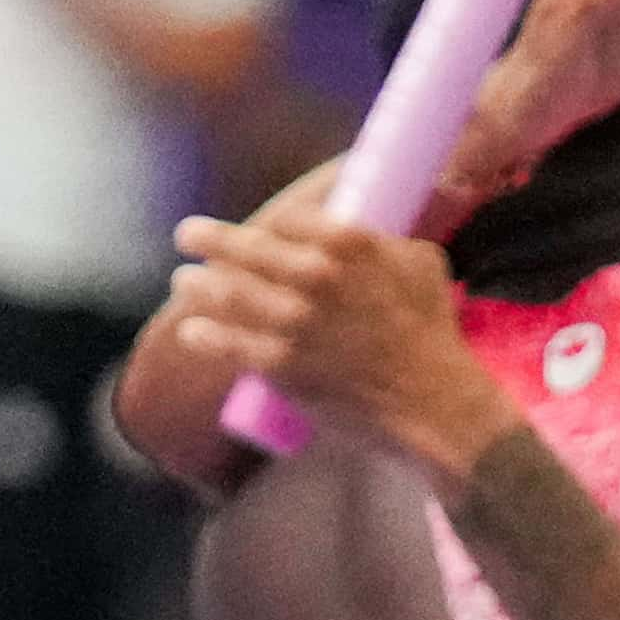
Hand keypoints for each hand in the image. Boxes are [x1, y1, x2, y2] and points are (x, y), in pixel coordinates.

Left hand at [169, 206, 523, 482]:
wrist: (434, 399)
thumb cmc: (434, 331)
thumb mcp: (424, 264)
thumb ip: (388, 240)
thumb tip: (374, 230)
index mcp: (349, 242)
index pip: (286, 219)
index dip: (267, 224)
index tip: (259, 230)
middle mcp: (314, 275)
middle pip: (242, 247)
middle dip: (206, 237)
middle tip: (188, 234)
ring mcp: (292, 320)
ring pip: (224, 292)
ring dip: (196, 285)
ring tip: (185, 282)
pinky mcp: (281, 363)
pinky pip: (226, 343)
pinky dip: (203, 334)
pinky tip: (192, 330)